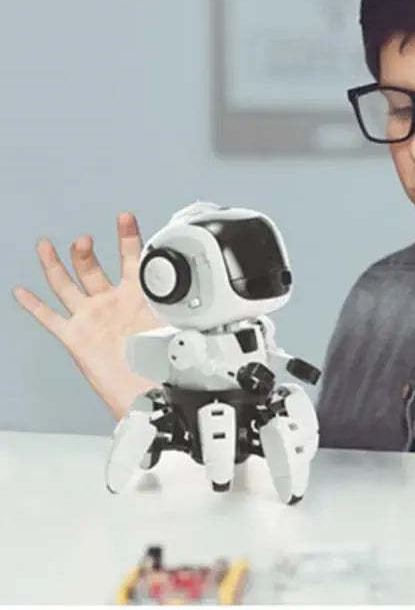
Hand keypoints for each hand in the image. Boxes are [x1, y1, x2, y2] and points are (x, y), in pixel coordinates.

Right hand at [12, 213, 164, 419]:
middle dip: (85, 253)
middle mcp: (111, 304)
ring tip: (47, 245)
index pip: (132, 259)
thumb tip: (196, 289)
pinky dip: (34, 306)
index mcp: (136, 298)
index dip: (128, 238)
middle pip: (92, 269)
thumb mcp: (174, 324)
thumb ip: (177, 302)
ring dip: (56, 265)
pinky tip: (22, 291)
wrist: (148, 392)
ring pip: (67, 286)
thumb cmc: (163, 361)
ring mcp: (92, 318)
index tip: (125, 218)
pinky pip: (50, 319)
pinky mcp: (76, 338)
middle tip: (85, 239)